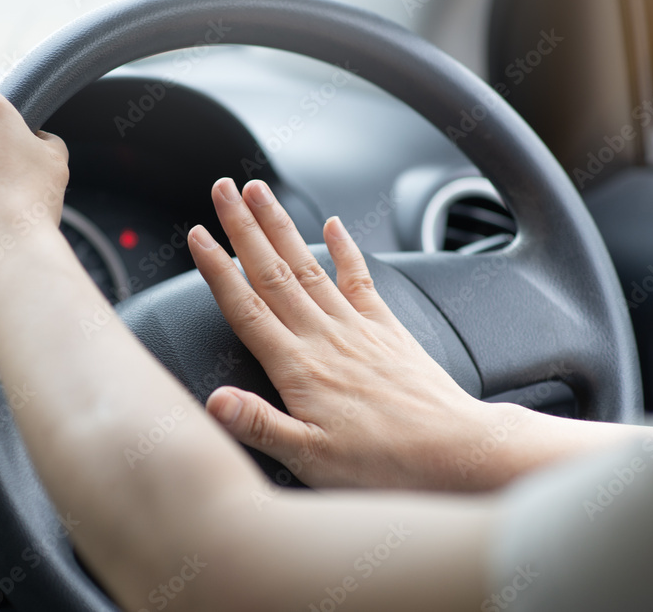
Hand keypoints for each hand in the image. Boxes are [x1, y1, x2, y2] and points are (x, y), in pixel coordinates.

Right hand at [187, 178, 497, 490]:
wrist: (454, 451)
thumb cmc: (383, 463)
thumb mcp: (311, 459)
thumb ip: (259, 425)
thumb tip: (214, 401)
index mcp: (298, 367)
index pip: (246, 308)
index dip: (218, 270)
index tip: (199, 235)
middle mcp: (324, 337)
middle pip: (272, 272)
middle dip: (244, 227)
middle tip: (223, 190)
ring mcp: (356, 327)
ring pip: (308, 265)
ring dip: (281, 226)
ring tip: (261, 193)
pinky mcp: (386, 328)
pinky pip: (360, 278)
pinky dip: (344, 249)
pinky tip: (334, 225)